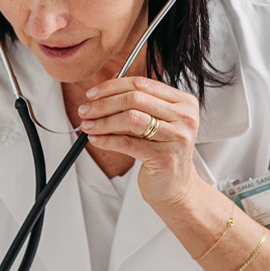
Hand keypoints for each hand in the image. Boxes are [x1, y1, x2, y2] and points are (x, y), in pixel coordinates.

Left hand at [78, 76, 204, 207]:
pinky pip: (127, 143)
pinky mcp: (165, 157)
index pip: (142, 84)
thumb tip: (101, 92)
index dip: (112, 87)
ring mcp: (177, 137)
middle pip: (134, 99)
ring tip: (87, 126)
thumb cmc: (162, 153)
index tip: (91, 94)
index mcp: (183, 102)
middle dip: (103, 104)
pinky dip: (106, 140)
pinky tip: (95, 140)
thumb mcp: (153, 123)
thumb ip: (135, 105)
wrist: (175, 186)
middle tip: (85, 110)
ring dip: (103, 122)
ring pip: (130, 119)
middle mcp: (184, 117)